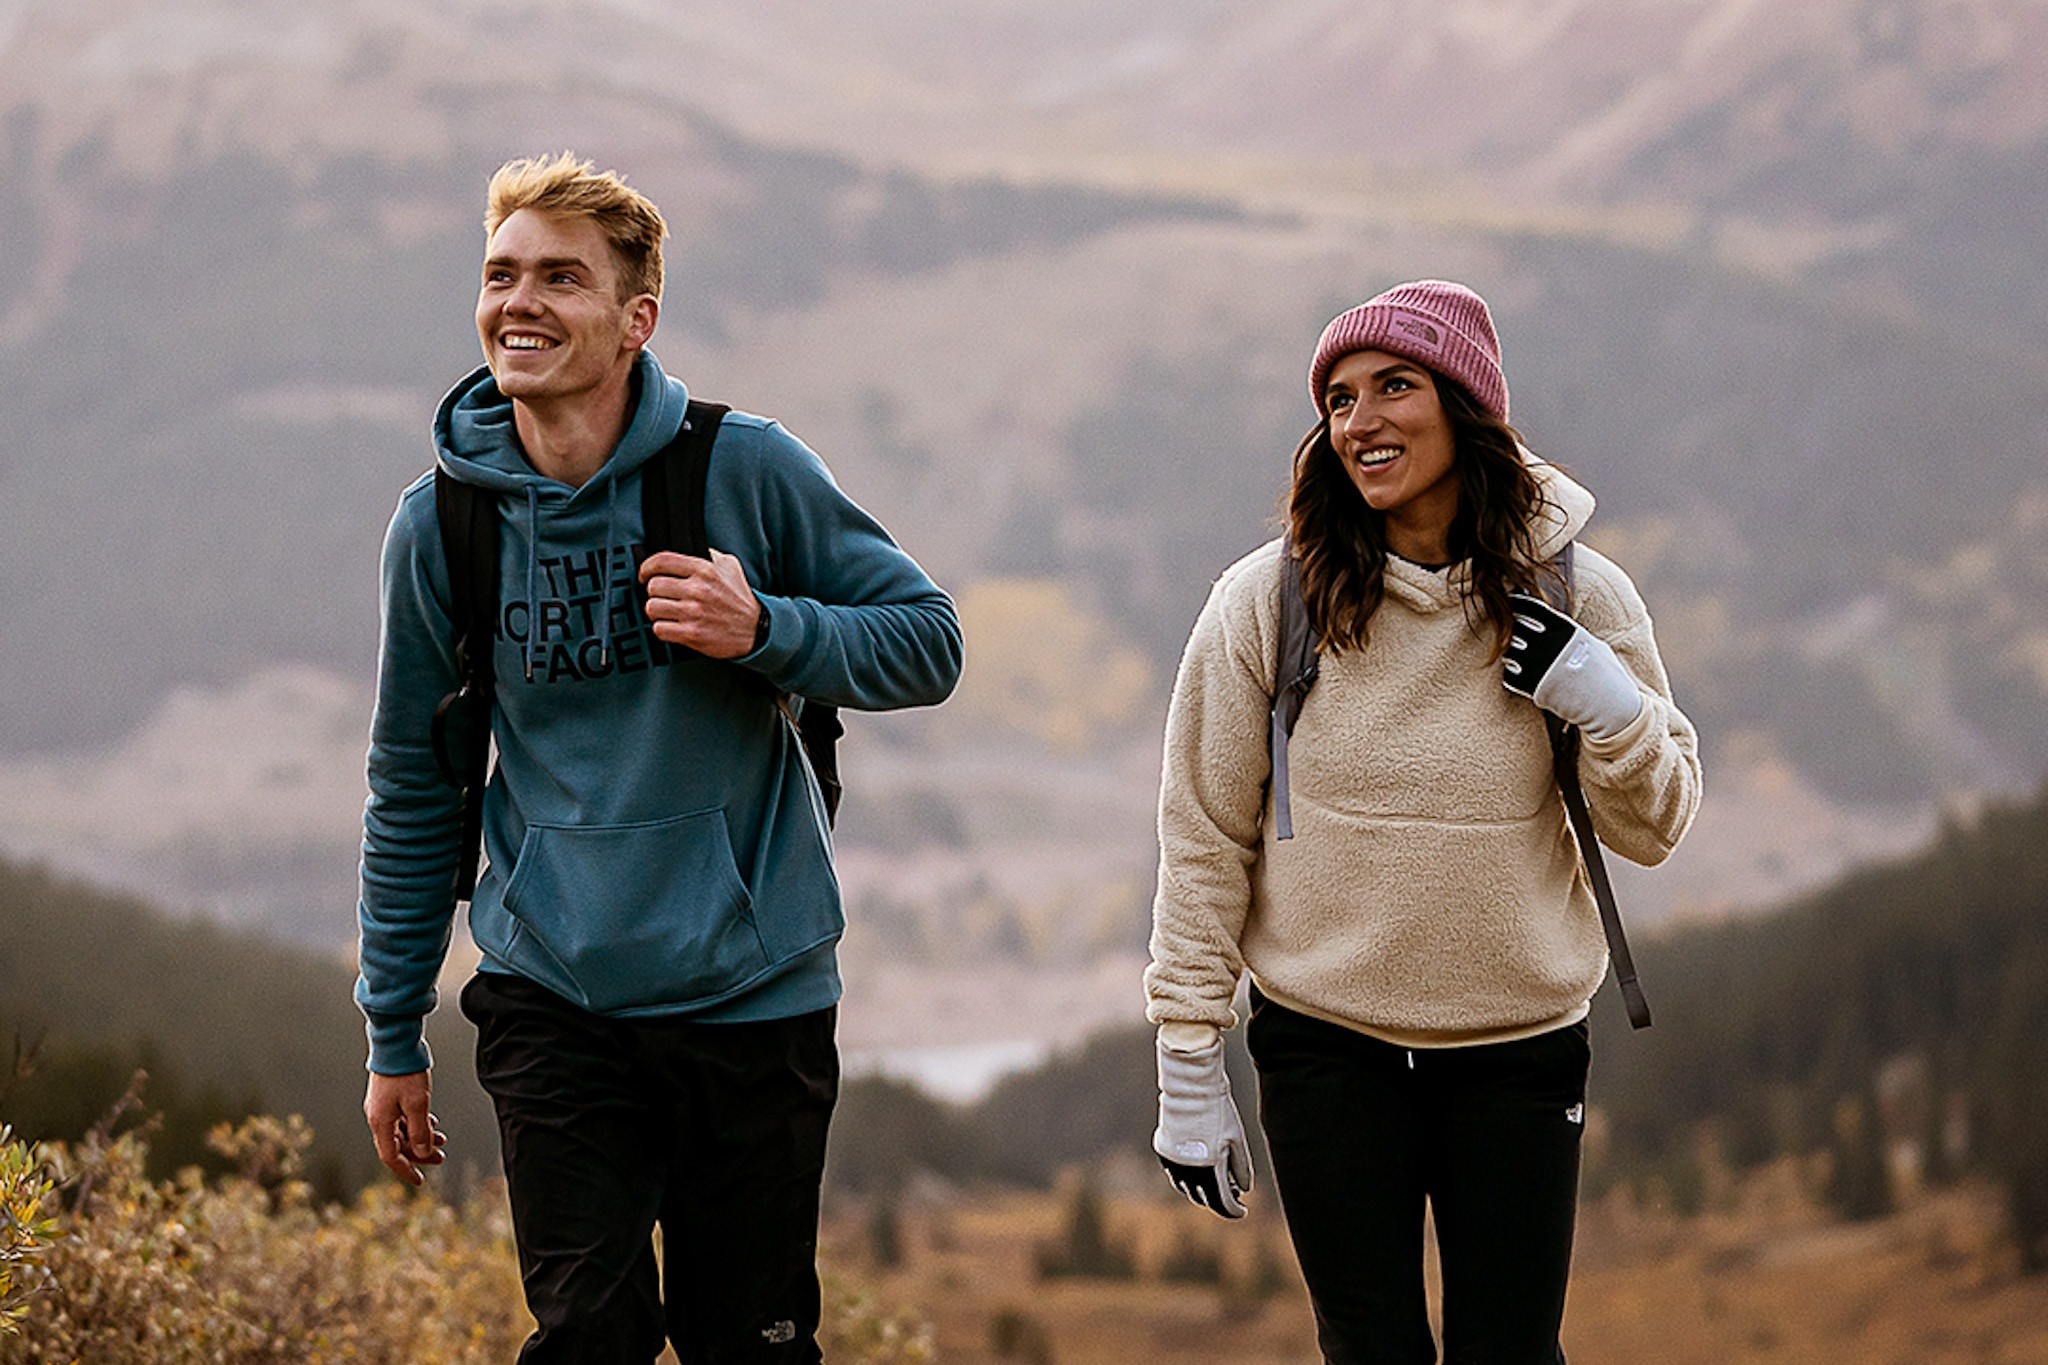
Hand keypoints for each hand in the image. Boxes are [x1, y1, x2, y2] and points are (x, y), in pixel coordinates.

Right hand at [364, 1071, 446, 1186]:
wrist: (395, 1044)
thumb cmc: (405, 1073)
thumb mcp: (418, 1104)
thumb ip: (420, 1131)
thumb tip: (422, 1152)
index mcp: (380, 1123)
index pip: (391, 1157)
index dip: (406, 1170)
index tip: (420, 1181)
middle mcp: (378, 1118)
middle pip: (398, 1145)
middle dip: (419, 1154)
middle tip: (441, 1157)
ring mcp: (382, 1107)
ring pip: (402, 1132)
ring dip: (421, 1137)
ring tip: (442, 1139)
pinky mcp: (388, 1098)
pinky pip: (402, 1119)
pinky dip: (417, 1124)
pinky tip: (432, 1122)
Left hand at [639, 549, 761, 659]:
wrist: (756, 629)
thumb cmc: (741, 598)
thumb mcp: (730, 566)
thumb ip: (707, 555)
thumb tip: (685, 551)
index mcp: (705, 570)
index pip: (662, 561)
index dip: (646, 567)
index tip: (644, 574)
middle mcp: (698, 590)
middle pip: (653, 586)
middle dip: (655, 593)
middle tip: (663, 597)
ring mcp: (694, 612)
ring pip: (652, 608)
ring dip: (657, 612)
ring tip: (667, 613)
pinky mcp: (692, 633)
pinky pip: (659, 629)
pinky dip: (662, 629)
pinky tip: (672, 626)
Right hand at [1153, 1034, 1252, 1218]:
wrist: (1191, 1087)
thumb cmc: (1218, 1111)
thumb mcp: (1237, 1140)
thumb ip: (1242, 1168)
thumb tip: (1244, 1190)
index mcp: (1210, 1169)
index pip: (1223, 1203)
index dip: (1234, 1210)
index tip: (1243, 1210)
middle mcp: (1188, 1170)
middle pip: (1204, 1199)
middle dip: (1220, 1201)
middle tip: (1234, 1194)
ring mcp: (1173, 1162)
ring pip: (1187, 1189)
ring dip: (1203, 1191)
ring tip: (1219, 1182)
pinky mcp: (1163, 1152)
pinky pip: (1175, 1174)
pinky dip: (1188, 1178)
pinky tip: (1201, 1169)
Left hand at [1503, 593, 1642, 742]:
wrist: (1609, 704)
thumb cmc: (1605, 673)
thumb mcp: (1594, 644)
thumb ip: (1572, 632)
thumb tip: (1558, 620)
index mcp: (1565, 630)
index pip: (1531, 608)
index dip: (1518, 603)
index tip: (1512, 602)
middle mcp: (1550, 645)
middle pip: (1515, 628)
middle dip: (1511, 628)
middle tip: (1510, 630)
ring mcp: (1540, 666)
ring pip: (1508, 651)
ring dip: (1509, 652)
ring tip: (1516, 654)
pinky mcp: (1533, 688)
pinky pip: (1509, 676)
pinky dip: (1511, 674)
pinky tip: (1518, 673)